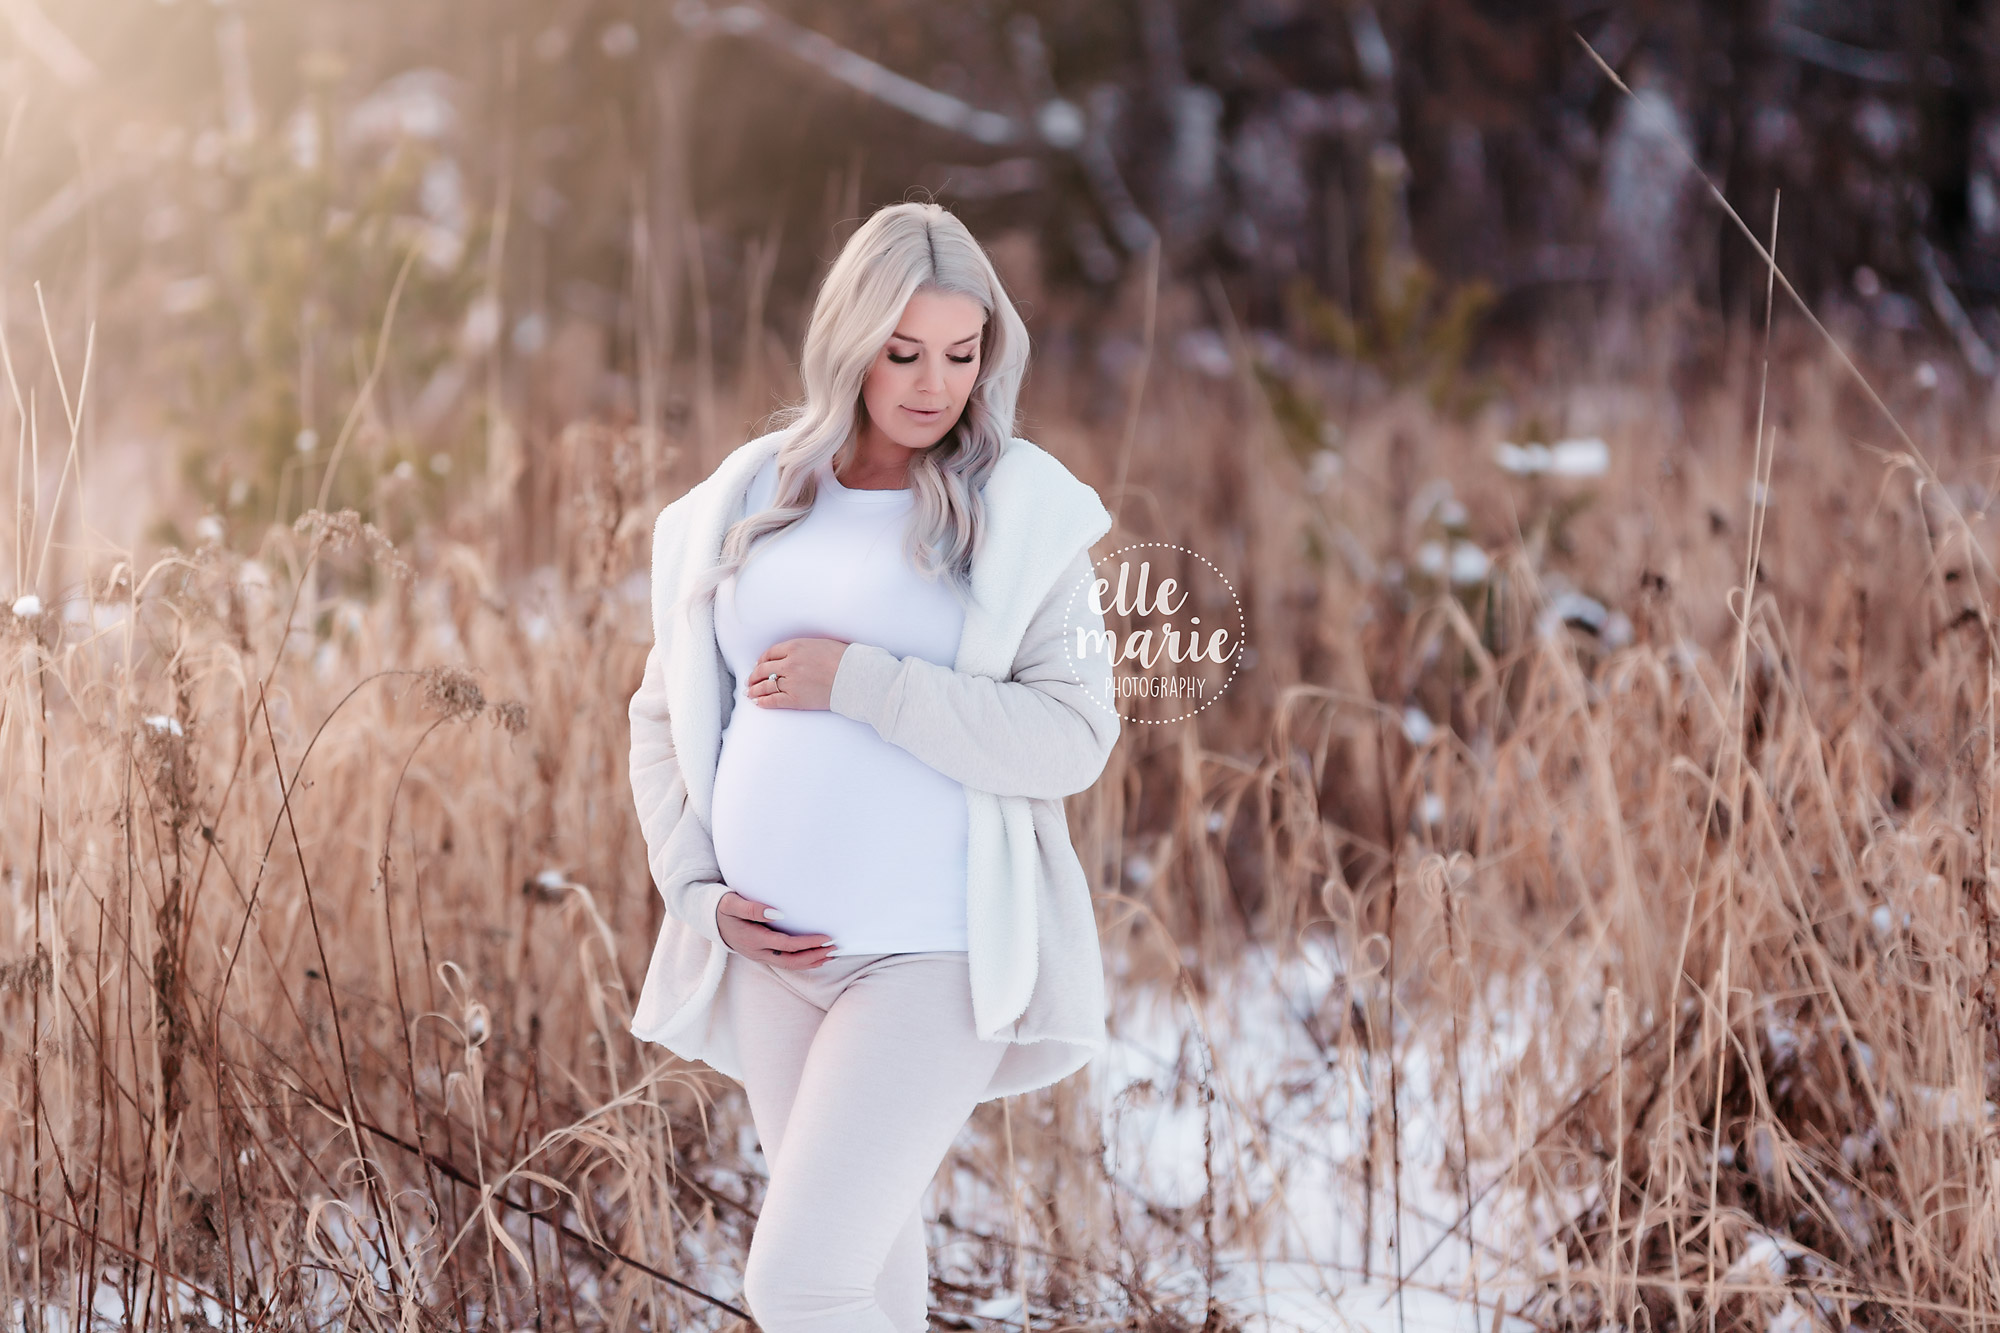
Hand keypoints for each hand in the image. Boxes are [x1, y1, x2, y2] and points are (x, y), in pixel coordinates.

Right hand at [716, 890, 836, 968]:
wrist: (709, 919)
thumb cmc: (723, 907)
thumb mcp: (732, 903)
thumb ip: (753, 908)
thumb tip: (778, 913)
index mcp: (753, 939)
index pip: (787, 945)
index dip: (808, 943)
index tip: (826, 938)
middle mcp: (757, 952)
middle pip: (791, 961)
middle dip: (814, 956)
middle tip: (835, 949)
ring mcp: (759, 956)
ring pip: (789, 965)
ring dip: (811, 962)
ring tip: (831, 956)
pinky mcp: (762, 955)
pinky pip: (785, 962)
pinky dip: (802, 962)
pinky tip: (816, 958)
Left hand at [747, 638, 850, 711]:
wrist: (857, 677)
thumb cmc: (845, 659)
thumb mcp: (821, 644)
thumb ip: (804, 648)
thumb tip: (793, 655)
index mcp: (796, 646)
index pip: (770, 653)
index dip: (762, 660)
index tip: (759, 664)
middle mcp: (790, 663)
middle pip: (763, 669)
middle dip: (754, 675)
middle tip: (750, 680)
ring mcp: (791, 682)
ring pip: (765, 686)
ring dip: (754, 689)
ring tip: (750, 692)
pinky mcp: (796, 699)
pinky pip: (773, 700)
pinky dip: (763, 702)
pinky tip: (758, 703)